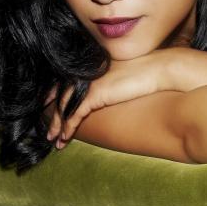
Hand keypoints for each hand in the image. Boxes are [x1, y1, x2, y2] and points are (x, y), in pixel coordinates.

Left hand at [45, 48, 180, 147]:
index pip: (65, 82)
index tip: (49, 110)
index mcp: (91, 65)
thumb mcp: (124, 74)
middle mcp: (85, 72)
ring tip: (53, 139)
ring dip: (56, 125)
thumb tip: (110, 89)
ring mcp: (88, 82)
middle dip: (51, 114)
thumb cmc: (147, 72)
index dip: (54, 97)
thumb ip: (111, 80)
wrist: (158, 69)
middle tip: (48, 130)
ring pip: (63, 106)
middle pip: (59, 95)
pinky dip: (67, 127)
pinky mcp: (94, 94)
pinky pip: (74, 114)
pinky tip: (64, 137)